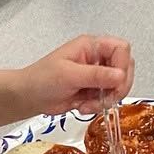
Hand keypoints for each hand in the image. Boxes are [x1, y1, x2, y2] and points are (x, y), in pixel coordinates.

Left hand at [18, 35, 133, 117]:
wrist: (28, 97)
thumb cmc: (42, 79)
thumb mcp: (69, 75)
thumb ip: (96, 75)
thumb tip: (121, 75)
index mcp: (91, 46)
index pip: (121, 49)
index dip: (123, 66)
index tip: (115, 82)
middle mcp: (97, 58)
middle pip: (125, 68)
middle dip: (117, 87)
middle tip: (106, 99)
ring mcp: (97, 75)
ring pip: (118, 86)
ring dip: (106, 100)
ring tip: (87, 105)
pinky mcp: (94, 90)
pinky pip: (108, 98)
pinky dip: (99, 106)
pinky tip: (82, 107)